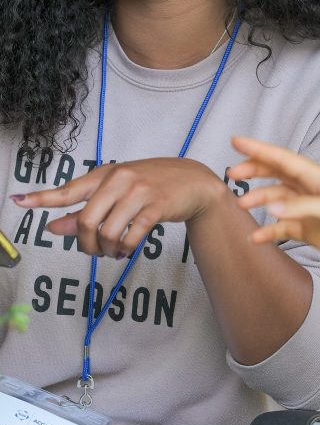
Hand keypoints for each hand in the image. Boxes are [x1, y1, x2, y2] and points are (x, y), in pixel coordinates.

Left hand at [11, 158, 228, 257]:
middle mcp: (120, 179)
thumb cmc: (153, 185)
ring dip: (106, 249)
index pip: (69, 189)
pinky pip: (130, 236)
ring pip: (107, 232)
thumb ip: (86, 209)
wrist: (194, 181)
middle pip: (86, 221)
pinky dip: (125, 248)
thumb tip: (54, 227)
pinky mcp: (156, 207)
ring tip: (113, 250)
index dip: (42, 198)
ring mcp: (139, 192)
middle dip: (85, 244)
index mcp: (106, 174)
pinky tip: (126, 249)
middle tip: (93, 250)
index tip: (19, 202)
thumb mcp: (118, 192)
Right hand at [229, 136, 319, 301]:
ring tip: (240, 206)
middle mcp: (313, 191)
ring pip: (278, 200)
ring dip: (259, 200)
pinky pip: (283, 227)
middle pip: (277, 175)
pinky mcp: (312, 231)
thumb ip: (302, 208)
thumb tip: (269, 207)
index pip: (284, 159)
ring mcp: (311, 211)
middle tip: (231, 174)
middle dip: (254, 171)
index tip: (236, 140)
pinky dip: (269, 231)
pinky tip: (255, 237)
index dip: (259, 149)